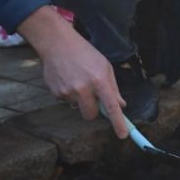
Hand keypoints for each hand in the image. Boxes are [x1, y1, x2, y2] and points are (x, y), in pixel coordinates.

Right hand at [21, 9, 128, 138]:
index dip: (118, 123)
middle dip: (94, 110)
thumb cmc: (85, 53)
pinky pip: (67, 100)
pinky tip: (68, 78)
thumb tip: (120, 105)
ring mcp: (68, 91)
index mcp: (99, 80)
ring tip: (78, 79)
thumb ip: (113, 88)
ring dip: (81, 99)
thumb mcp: (104, 66)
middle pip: (91, 115)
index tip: (123, 135)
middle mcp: (83, 88)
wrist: (57, 43)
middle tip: (93, 96)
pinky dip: (70, 93)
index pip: (111, 107)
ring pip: (79, 107)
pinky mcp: (56, 93)